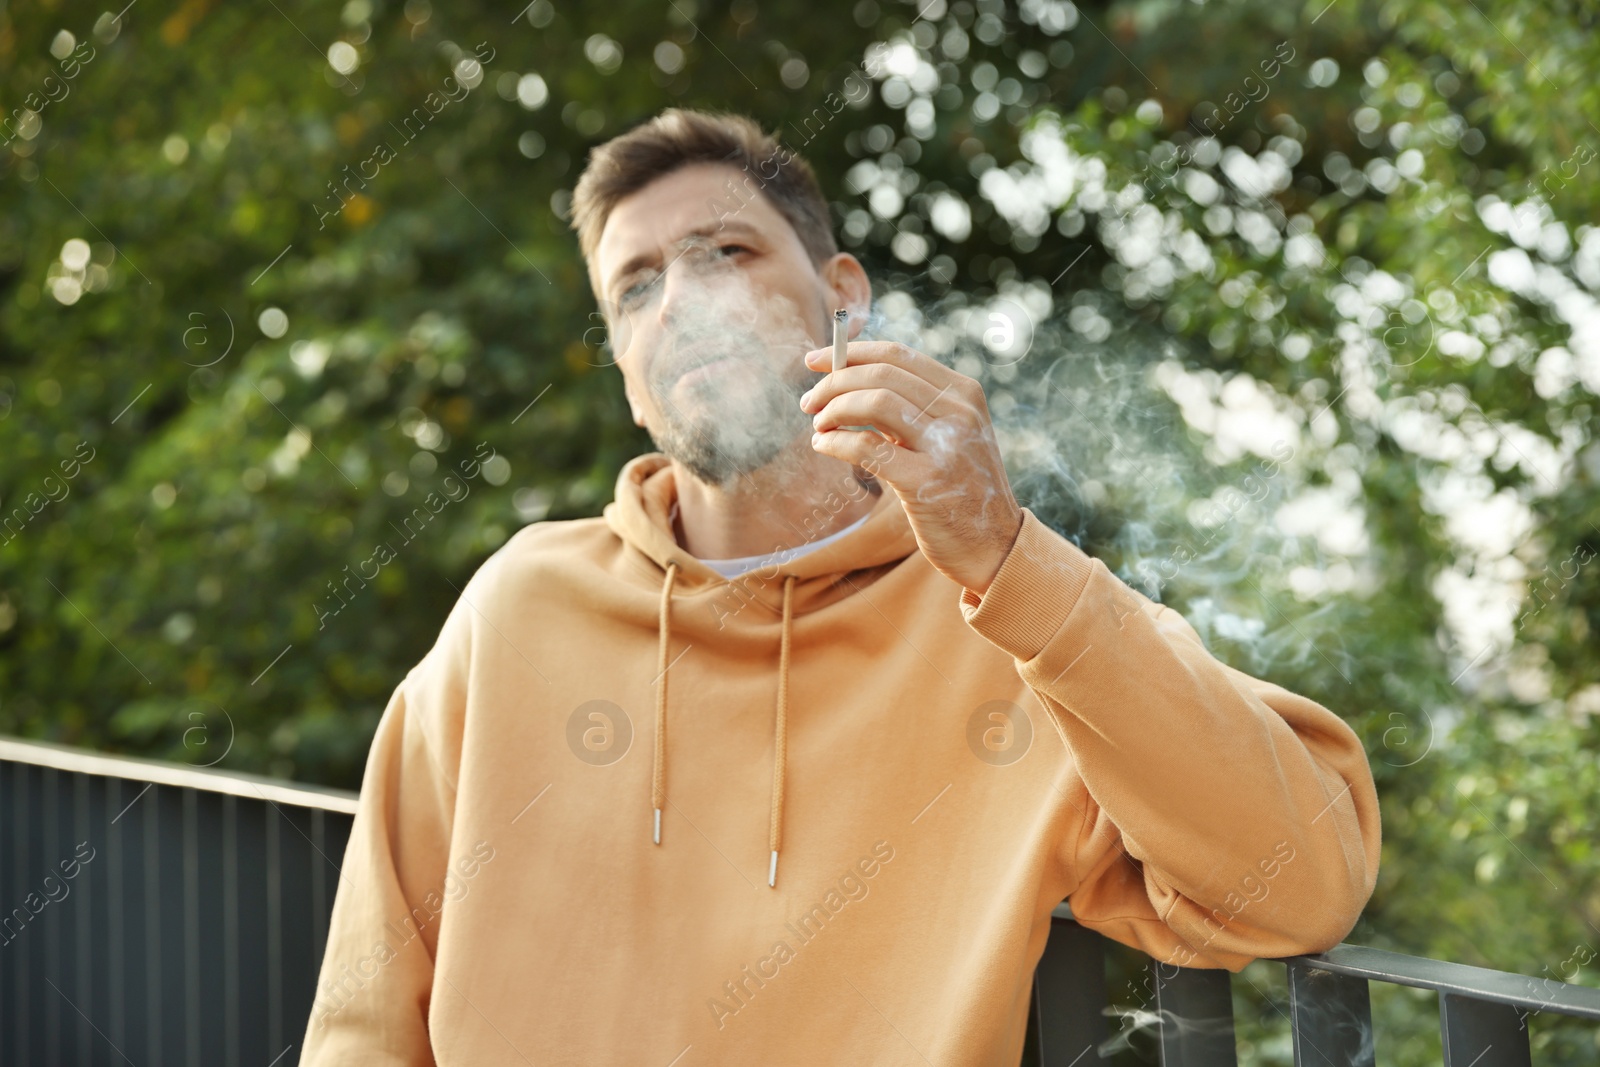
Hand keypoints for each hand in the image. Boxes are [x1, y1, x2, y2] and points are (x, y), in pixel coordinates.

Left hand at [799, 341, 1023, 594]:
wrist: (994, 545)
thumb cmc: (961, 487)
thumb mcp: (949, 434)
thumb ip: (910, 407)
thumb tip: (846, 381)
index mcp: (964, 392)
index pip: (897, 354)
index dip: (850, 353)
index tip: (816, 361)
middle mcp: (959, 412)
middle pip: (880, 375)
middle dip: (833, 384)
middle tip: (809, 403)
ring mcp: (945, 445)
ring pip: (873, 403)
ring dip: (833, 411)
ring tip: (819, 426)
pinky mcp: (925, 481)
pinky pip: (866, 447)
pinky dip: (835, 442)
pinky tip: (823, 446)